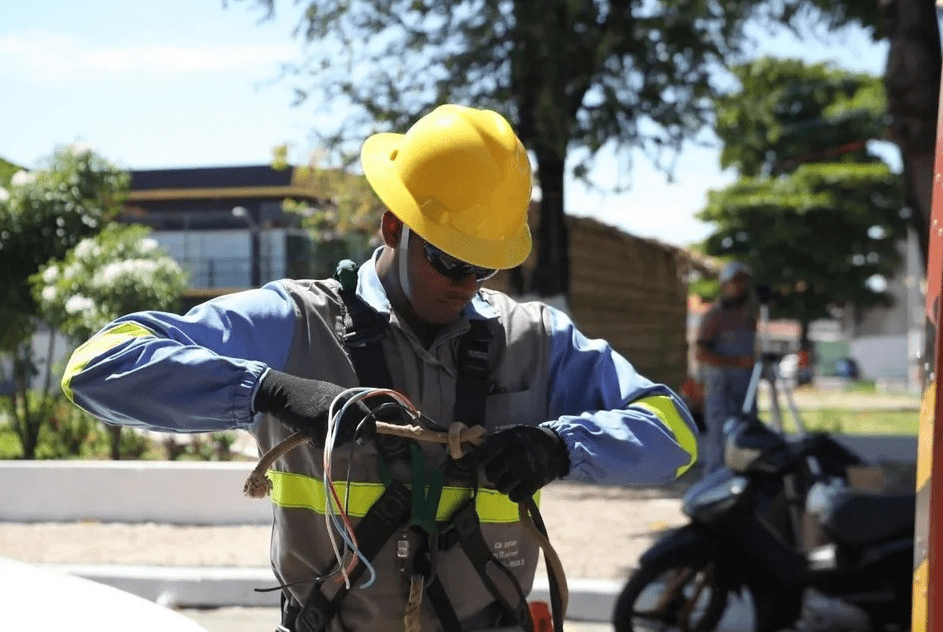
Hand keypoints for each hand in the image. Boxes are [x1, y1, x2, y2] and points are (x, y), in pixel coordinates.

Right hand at [253, 370, 371, 446]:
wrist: (282, 391)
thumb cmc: (306, 395)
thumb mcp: (330, 395)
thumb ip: (346, 407)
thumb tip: (361, 422)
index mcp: (348, 397)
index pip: (368, 418)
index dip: (368, 432)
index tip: (362, 440)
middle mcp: (342, 405)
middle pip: (354, 433)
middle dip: (344, 438)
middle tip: (330, 435)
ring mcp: (330, 414)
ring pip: (338, 440)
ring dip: (328, 439)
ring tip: (315, 428)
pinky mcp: (317, 423)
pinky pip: (321, 442)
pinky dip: (314, 441)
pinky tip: (306, 429)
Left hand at [480, 425, 569, 502]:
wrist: (557, 448)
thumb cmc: (530, 440)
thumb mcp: (514, 432)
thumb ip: (496, 440)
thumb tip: (475, 449)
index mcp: (509, 440)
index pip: (484, 452)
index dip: (481, 457)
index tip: (484, 459)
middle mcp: (515, 455)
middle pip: (490, 473)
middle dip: (492, 473)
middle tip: (498, 471)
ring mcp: (525, 471)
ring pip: (501, 487)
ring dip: (503, 485)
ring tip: (509, 478)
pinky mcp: (533, 484)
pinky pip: (514, 496)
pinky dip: (514, 493)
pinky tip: (517, 486)